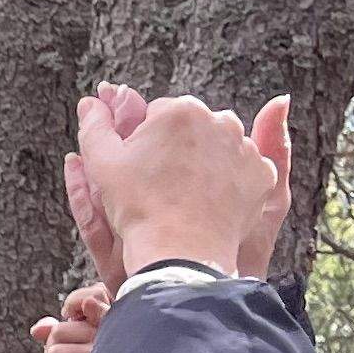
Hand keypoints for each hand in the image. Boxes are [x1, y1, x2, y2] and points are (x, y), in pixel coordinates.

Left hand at [32, 283, 108, 352]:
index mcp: (115, 322)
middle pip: (60, 330)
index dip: (74, 304)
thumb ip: (54, 330)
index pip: (90, 298)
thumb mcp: (67, 347)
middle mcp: (117, 335)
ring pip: (55, 350)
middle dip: (58, 347)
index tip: (72, 313)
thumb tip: (39, 329)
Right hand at [69, 92, 286, 293]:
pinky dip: (229, 180)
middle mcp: (219, 120)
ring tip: (185, 193)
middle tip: (161, 183)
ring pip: (219, 145)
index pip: (157, 115)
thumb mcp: (102, 163)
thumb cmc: (137, 206)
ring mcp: (246, 147)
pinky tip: (210, 200)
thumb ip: (95, 126)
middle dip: (176, 147)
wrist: (180, 251)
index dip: (144, 142)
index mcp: (179, 110)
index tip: (139, 168)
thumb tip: (90, 101)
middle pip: (191, 127)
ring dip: (204, 161)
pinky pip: (243, 169)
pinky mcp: (263, 174)